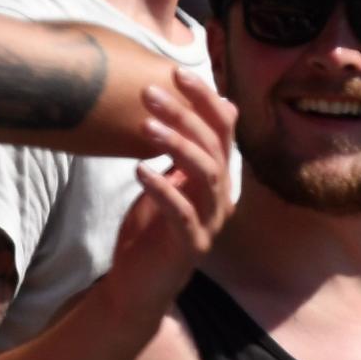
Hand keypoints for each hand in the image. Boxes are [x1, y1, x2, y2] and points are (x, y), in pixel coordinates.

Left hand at [104, 69, 236, 316]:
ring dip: (177, 146)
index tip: (177, 72)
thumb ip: (180, 154)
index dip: (205, 100)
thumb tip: (183, 111)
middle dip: (183, 115)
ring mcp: (209, 223)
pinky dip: (163, 189)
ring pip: (205, 175)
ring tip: (145, 127)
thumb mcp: (166, 184)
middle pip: (213, 147)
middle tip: (149, 93)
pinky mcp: (190, 246)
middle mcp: (220, 198)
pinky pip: (182, 213)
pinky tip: (139, 172)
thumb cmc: (150, 233)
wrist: (138, 287)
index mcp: (216, 180)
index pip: (222, 129)